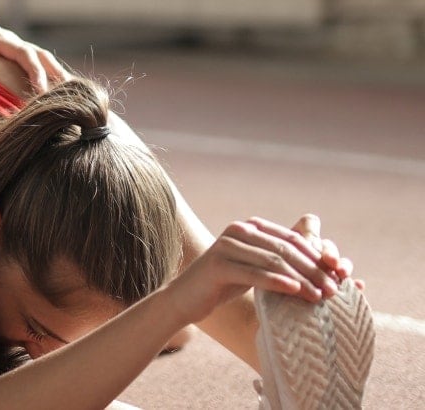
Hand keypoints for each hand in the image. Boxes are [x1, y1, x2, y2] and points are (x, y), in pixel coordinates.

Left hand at [0, 6, 67, 93]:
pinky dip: (47, 77)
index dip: (34, 71)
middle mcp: (9, 41)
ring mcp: (11, 48)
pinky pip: (33, 65)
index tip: (42, 91)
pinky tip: (54, 96)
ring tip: (72, 101)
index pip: (23, 53)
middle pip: (41, 56)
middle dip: (55, 76)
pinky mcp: (9, 55)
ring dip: (56, 77)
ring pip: (41, 60)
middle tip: (68, 101)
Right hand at [166, 214, 352, 325]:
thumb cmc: (225, 285)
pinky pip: (254, 273)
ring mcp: (226, 246)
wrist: (186, 297)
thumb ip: (277, 261)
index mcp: (249, 228)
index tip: (338, 276)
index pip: (291, 239)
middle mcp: (238, 231)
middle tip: (334, 290)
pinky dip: (277, 282)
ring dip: (301, 279)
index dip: (317, 256)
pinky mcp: (218, 265)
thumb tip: (321, 265)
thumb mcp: (254, 269)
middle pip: (285, 249)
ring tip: (320, 296)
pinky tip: (295, 292)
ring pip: (273, 260)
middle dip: (313, 269)